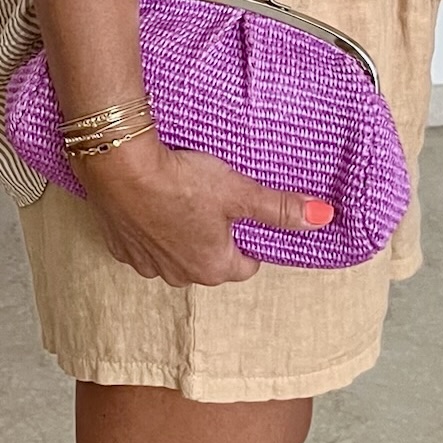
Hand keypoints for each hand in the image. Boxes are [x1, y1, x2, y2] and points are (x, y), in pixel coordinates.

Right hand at [76, 136, 332, 284]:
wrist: (119, 167)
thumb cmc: (180, 180)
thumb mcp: (238, 192)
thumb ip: (280, 208)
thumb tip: (324, 217)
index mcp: (212, 267)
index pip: (245, 266)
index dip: (249, 240)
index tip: (245, 216)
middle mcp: (178, 275)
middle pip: (209, 262)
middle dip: (214, 238)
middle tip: (213, 202)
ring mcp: (146, 264)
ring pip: (174, 255)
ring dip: (180, 234)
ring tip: (181, 199)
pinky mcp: (119, 247)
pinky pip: (143, 245)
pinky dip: (149, 228)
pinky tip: (151, 203)